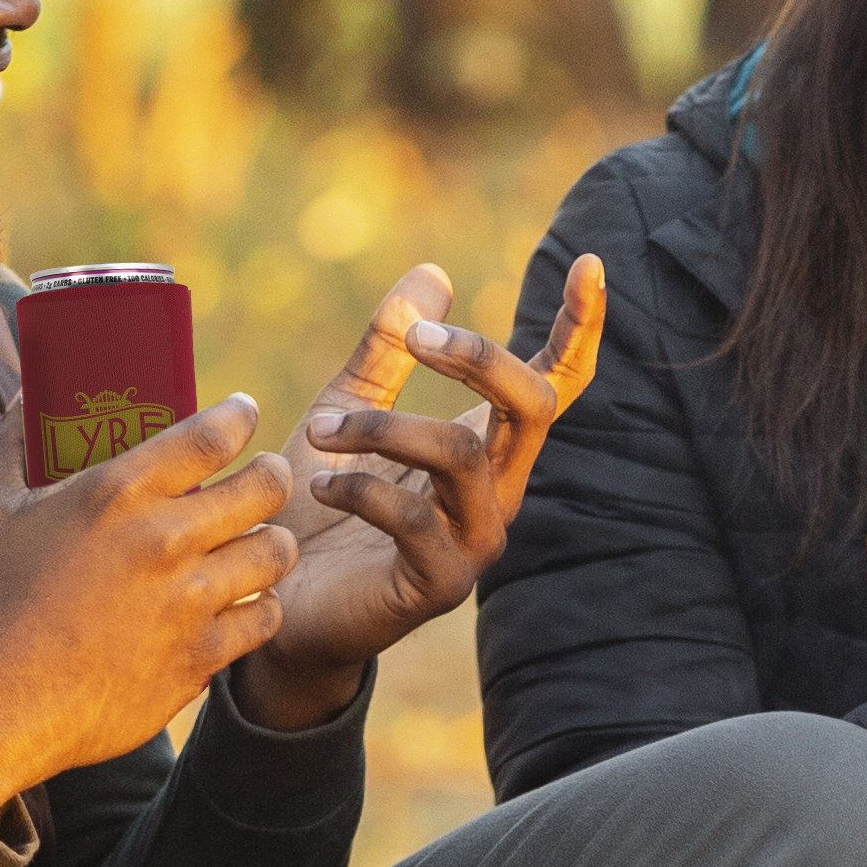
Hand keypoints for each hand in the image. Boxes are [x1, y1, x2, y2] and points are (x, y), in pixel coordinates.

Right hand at [0, 391, 297, 827]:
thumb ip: (11, 443)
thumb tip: (25, 395)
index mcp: (116, 494)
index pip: (211, 434)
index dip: (238, 416)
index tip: (242, 413)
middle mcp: (164, 541)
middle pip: (267, 486)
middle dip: (272, 474)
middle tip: (263, 479)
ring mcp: (189, 602)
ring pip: (278, 552)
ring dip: (271, 541)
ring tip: (257, 541)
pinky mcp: (201, 655)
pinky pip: (266, 616)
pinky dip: (259, 606)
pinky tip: (243, 601)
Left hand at [232, 253, 607, 727]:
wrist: (276, 604)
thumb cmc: (316, 509)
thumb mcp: (346, 410)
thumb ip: (388, 350)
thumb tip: (433, 273)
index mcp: (487, 448)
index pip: (553, 384)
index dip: (579, 328)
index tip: (589, 262)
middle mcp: (498, 492)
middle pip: (533, 406)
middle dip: (479, 358)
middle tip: (419, 336)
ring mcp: (477, 542)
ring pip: (462, 455)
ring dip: (383, 429)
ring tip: (320, 432)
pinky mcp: (439, 585)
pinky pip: (412, 518)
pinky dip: (358, 489)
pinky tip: (319, 487)